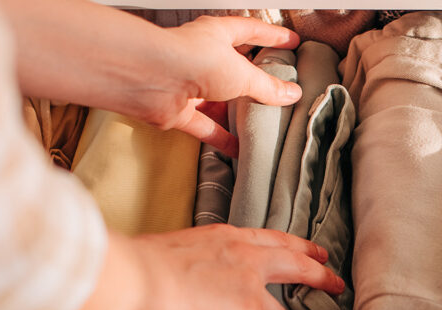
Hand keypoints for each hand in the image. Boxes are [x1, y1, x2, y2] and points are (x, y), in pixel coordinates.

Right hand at [42, 226, 345, 309]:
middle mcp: (245, 259)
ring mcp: (251, 289)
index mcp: (225, 238)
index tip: (306, 249)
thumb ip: (190, 261)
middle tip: (333, 279)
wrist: (141, 279)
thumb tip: (180, 273)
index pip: (269, 239)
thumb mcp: (173, 250)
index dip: (292, 245)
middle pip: (295, 264)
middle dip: (318, 272)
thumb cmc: (142, 266)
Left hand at [145, 17, 303, 155]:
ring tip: (262, 121)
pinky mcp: (179, 110)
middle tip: (279, 87)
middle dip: (255, 78)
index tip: (290, 42)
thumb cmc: (191, 59)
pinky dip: (221, 138)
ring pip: (219, 100)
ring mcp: (189, 84)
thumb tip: (290, 94)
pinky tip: (238, 148)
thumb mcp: (241, 73)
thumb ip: (267, 86)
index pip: (250, 31)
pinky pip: (204, 126)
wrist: (151, 79)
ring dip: (238, 112)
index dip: (271, 36)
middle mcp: (202, 57)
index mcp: (217, 35)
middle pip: (234, 68)